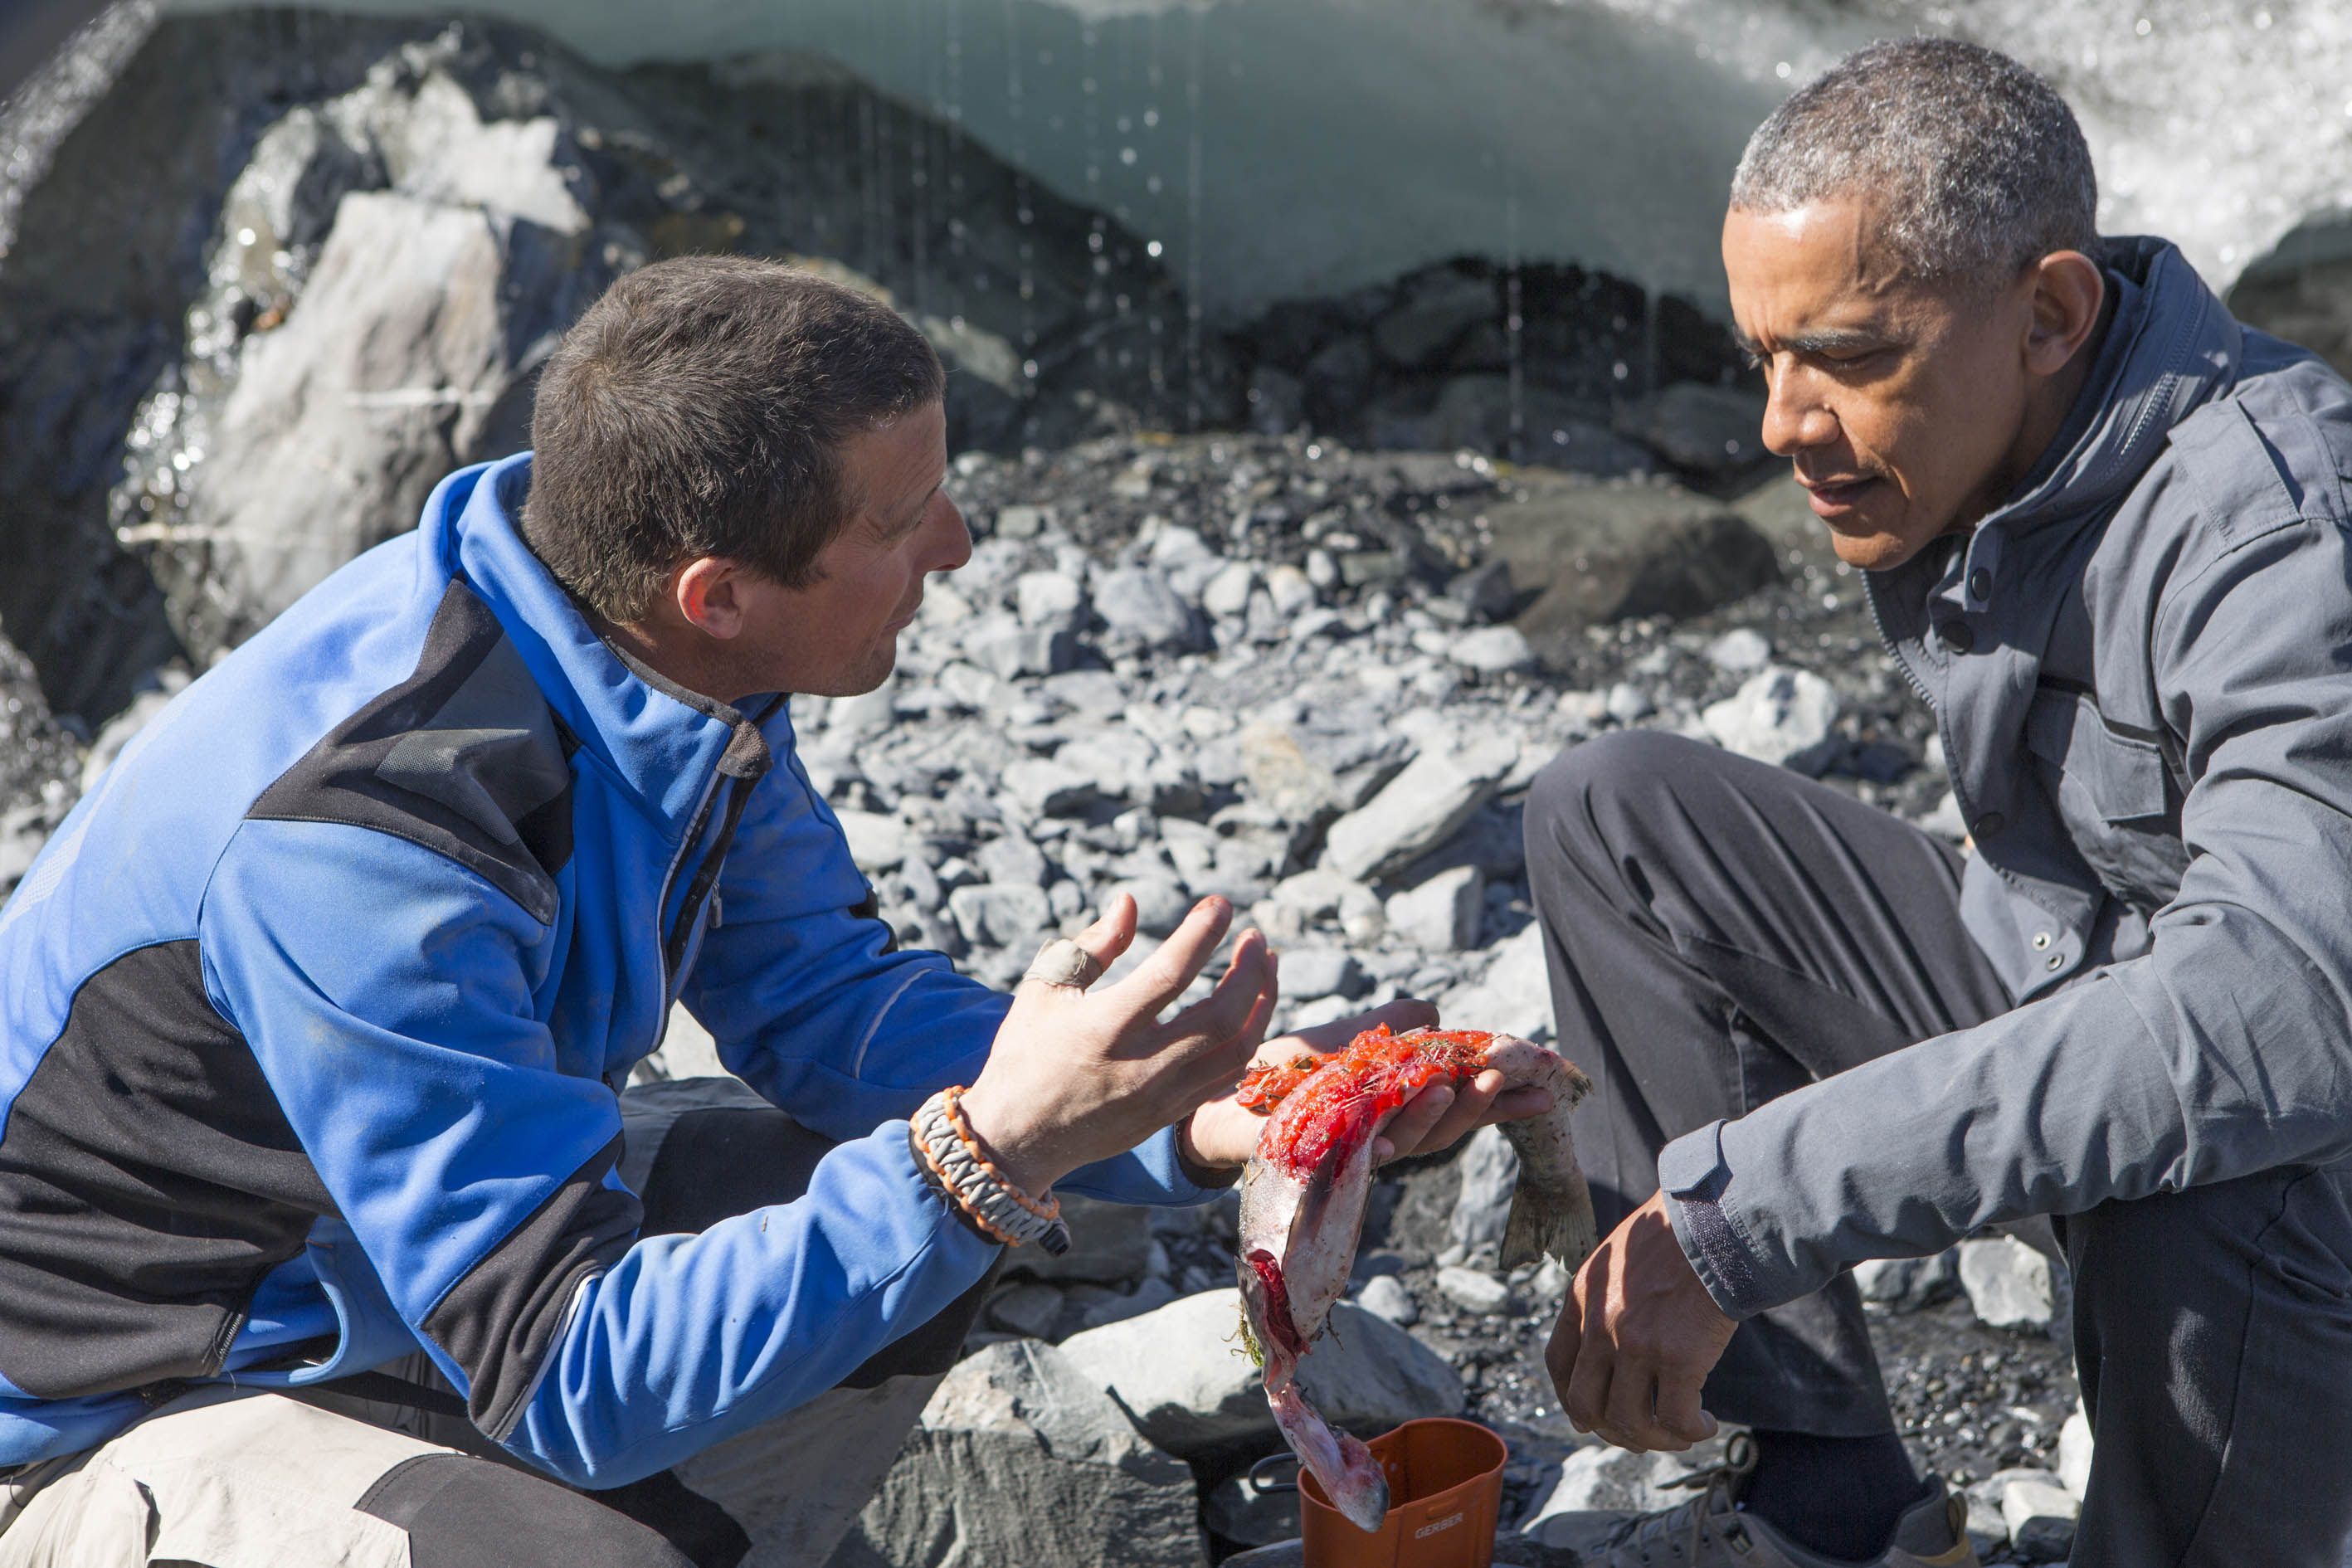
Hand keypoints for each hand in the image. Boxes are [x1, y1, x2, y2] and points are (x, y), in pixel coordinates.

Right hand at [958, 894, 1275, 1193]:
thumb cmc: (1025, 1054)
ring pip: (1236, 1050)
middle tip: (1256, 937)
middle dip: (1249, 971)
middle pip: (1222, 1015)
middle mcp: (1140, 1064)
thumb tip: (1131, 902)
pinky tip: (1248, 1013)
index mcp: (1105, 1027)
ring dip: (1262, 1004)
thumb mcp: (1045, 990)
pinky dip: (1247, 1040)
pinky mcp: (1169, 1116)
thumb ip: (1093, 945)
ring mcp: (1161, 1096)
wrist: (1017, 1140)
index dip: (1202, 932)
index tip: (1219, 904)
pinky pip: (1227, 1078)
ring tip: (1266, 967)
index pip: (1171, 972)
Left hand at [1180, 998, 1558, 1168]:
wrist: (1216, 1096)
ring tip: (1463, 1086)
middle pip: (1445, 1129)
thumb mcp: (1344, 1042)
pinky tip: (1402, 1112)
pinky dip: (1382, 1131)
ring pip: (1407, 1141)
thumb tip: (1433, 1011)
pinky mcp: (1315, 1155)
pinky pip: (1355, 1149)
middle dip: (1480, 1107)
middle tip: (1508, 1078)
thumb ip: (1389, 1028)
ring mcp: (1351, 1150)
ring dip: (1438, 1115)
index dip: (1504, 1104)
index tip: (1549, 1089)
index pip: (1461, 1109)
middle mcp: (1382, 1137)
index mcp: (1396, 1112)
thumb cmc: (1283, 1076)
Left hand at [1545, 1191, 1738, 1451]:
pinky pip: (1675, 1419)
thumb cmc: (1676, 1235)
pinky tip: (1705, 1425)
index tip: (1593, 1415)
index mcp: (1582, 1298)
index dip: (1572, 1399)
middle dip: (1611, 1430)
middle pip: (1585, 1405)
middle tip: (1641, 1434)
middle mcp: (1600, 1326)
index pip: (1558, 1364)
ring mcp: (1636, 1345)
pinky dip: (1690, 1432)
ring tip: (1680, 1432)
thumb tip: (1617, 1344)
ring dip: (1654, 1439)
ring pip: (1628, 1422)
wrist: (1713, 1221)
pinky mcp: (1678, 1359)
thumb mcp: (1621, 1260)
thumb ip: (1609, 1299)